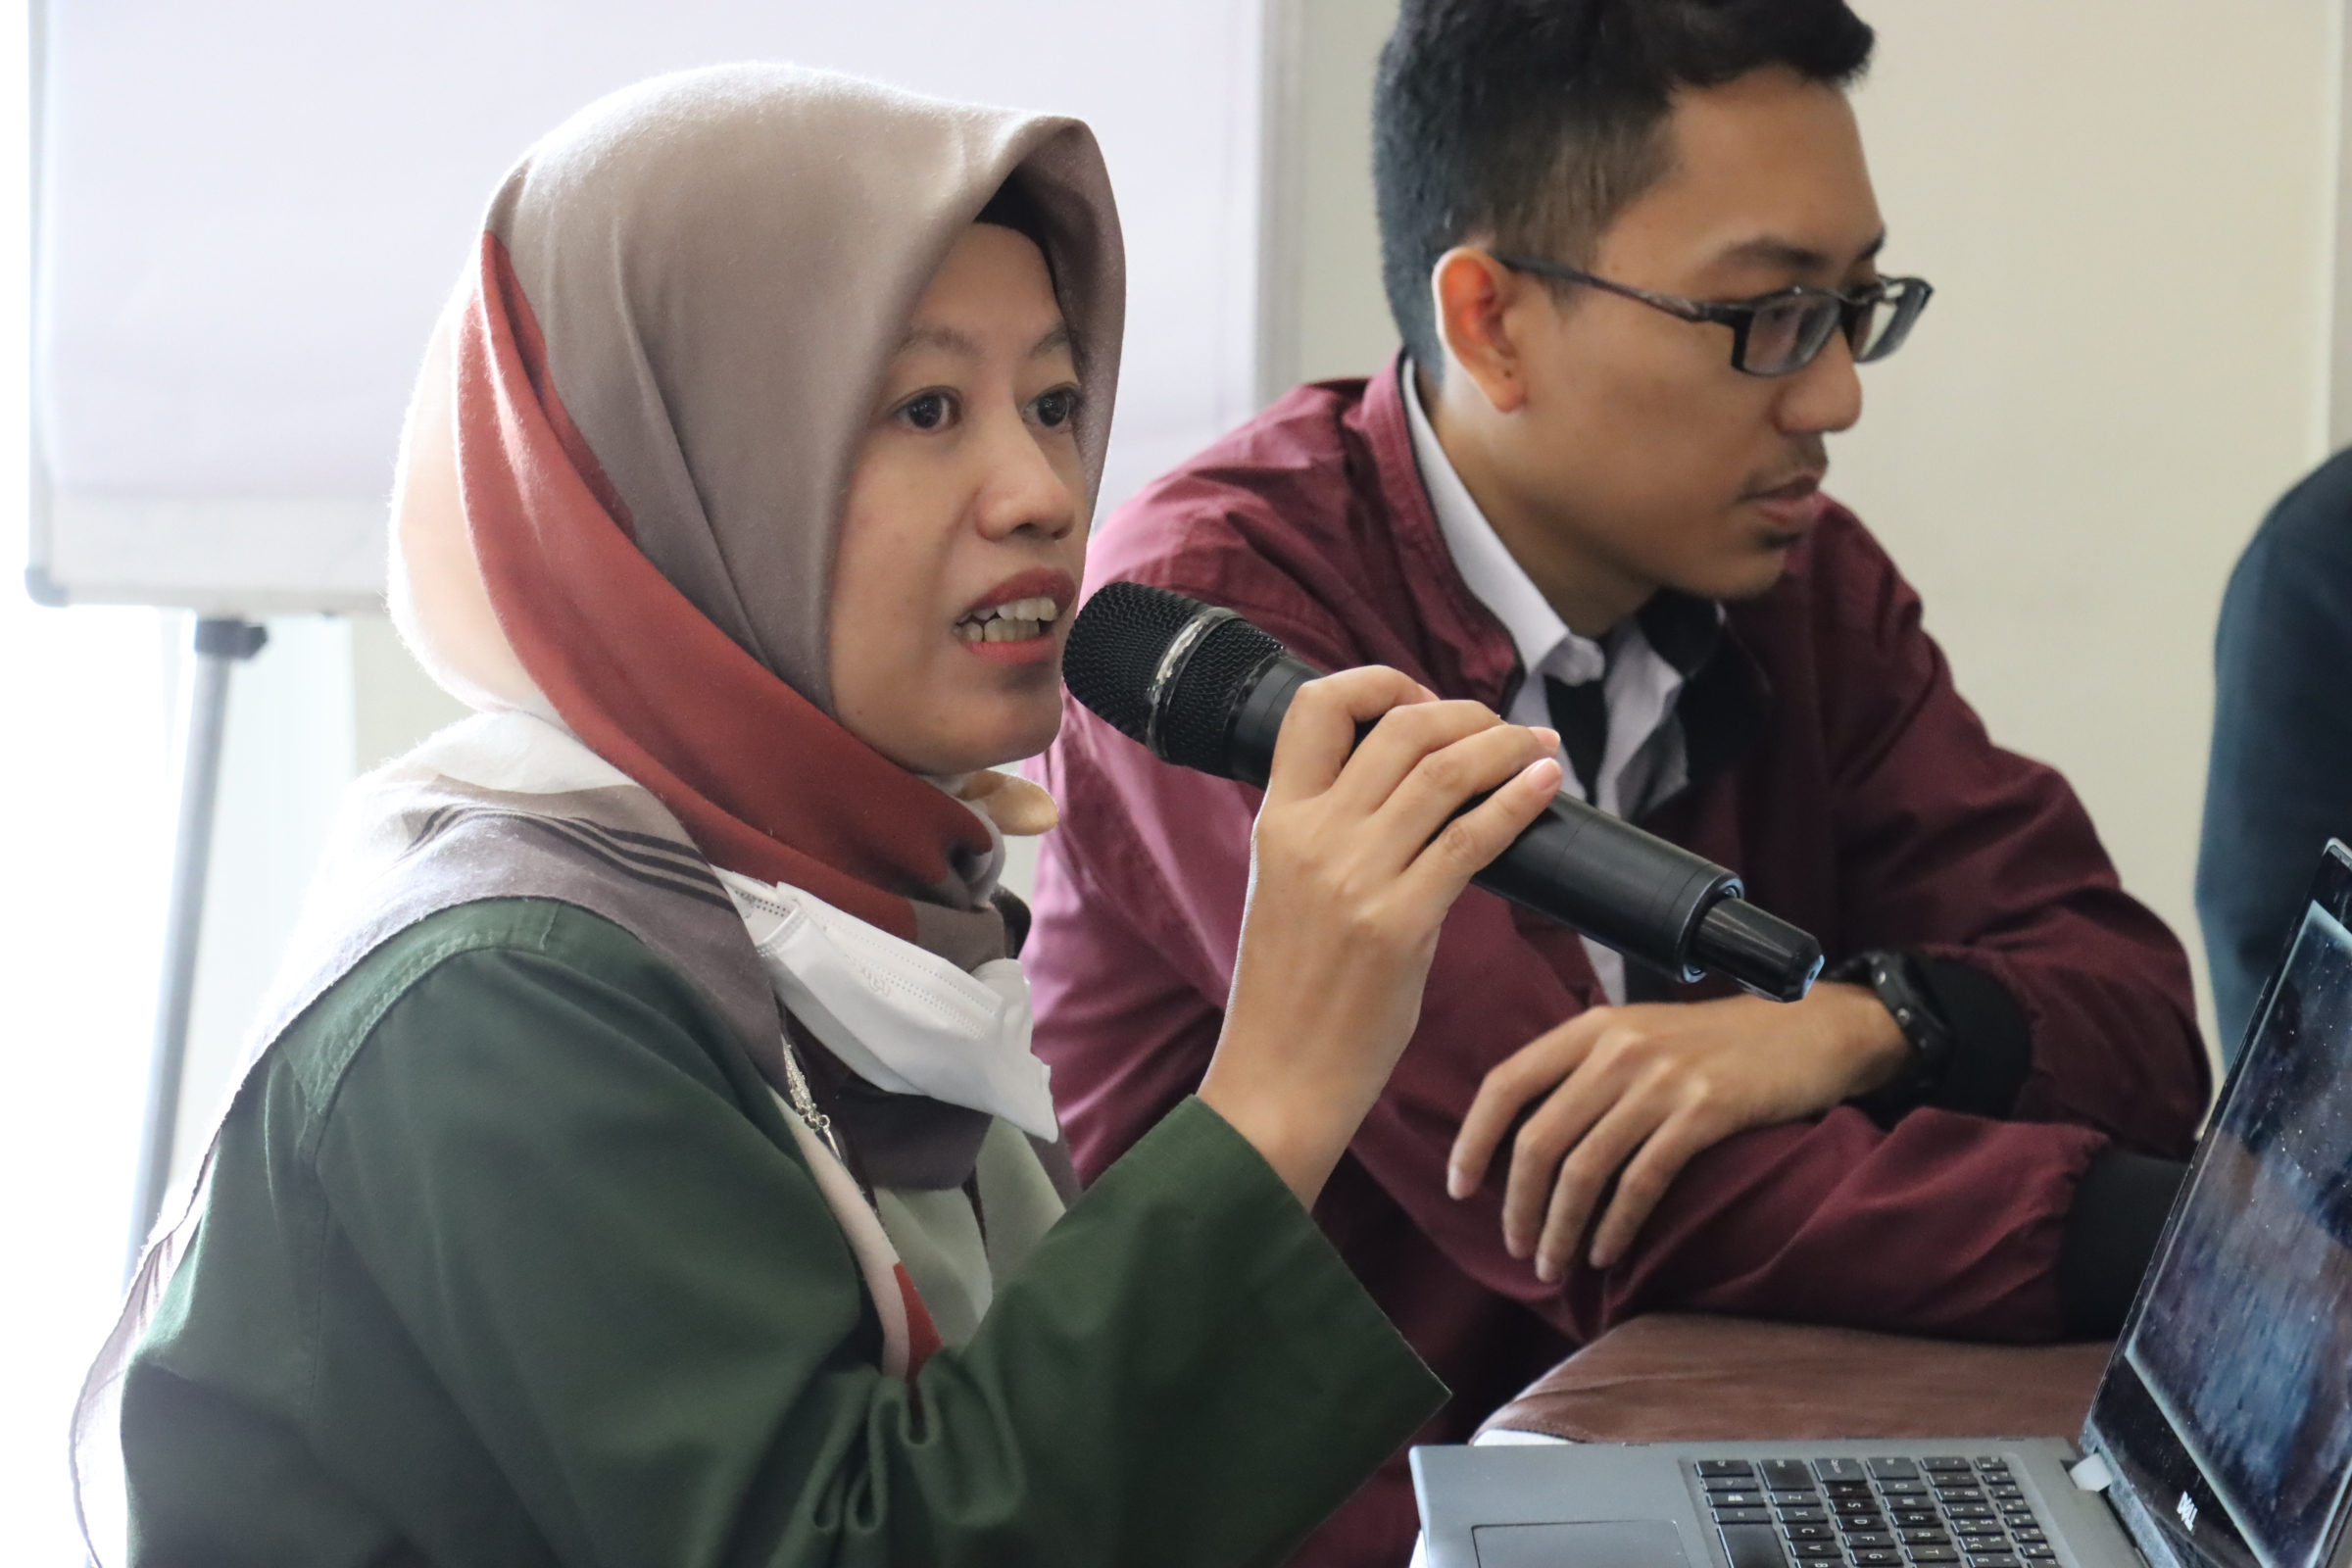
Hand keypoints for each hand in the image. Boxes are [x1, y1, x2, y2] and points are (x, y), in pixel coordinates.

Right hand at [1199, 667, 1561, 1208]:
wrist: (1280, 1075)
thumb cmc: (1290, 992)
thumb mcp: (1284, 889)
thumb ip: (1328, 835)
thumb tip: (1404, 791)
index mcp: (1275, 821)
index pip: (1315, 707)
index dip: (1378, 683)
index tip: (1421, 698)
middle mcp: (1312, 836)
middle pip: (1400, 729)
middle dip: (1465, 712)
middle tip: (1503, 726)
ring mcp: (1355, 877)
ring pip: (1444, 771)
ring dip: (1505, 746)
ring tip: (1540, 748)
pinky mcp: (1401, 923)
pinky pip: (1473, 839)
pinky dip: (1517, 801)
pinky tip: (1544, 788)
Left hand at [1447, 982, 1909, 1277]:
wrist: (1808, 1030)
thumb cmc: (1716, 1045)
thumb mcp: (1638, 1036)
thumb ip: (1584, 1071)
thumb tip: (1524, 1137)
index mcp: (1590, 1028)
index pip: (1506, 1083)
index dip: (1473, 1139)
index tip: (1458, 1187)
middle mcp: (1618, 1049)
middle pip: (1539, 1139)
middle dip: (1517, 1204)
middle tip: (1516, 1249)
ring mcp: (1661, 1079)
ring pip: (1584, 1168)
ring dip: (1561, 1228)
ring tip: (1553, 1265)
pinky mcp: (1704, 1111)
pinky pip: (1640, 1181)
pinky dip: (1615, 1225)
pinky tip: (1605, 1253)